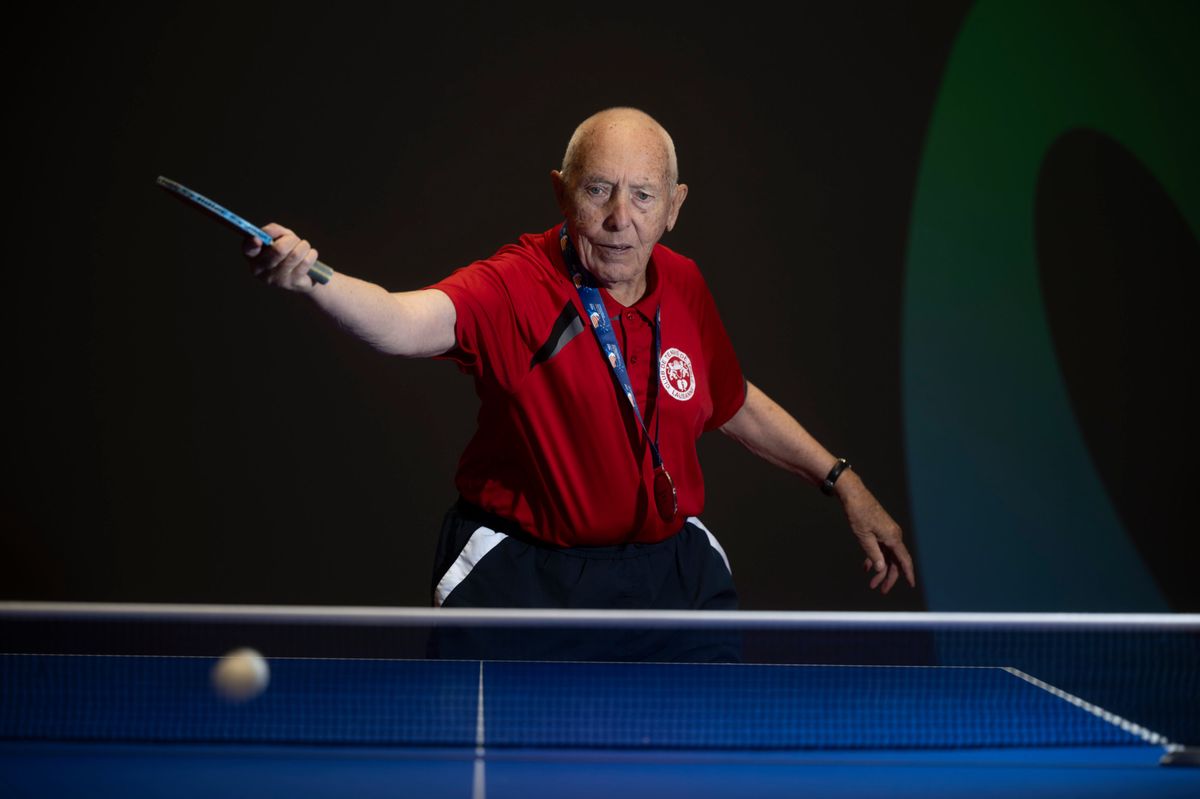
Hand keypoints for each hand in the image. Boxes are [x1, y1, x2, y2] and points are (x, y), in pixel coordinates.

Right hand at [243, 223, 319, 291]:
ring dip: (303, 246)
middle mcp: (262, 270)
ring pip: (295, 255)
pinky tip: (310, 254)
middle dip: (291, 240)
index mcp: (253, 257)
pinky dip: (311, 254)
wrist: (303, 276)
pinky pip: (306, 262)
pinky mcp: (293, 283)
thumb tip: (270, 231)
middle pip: (278, 250)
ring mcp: (277, 279)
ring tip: (304, 246)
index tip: (258, 239)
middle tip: (294, 240)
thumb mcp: (279, 238)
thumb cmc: (287, 252)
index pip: (248, 250)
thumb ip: (273, 231)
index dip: (252, 243)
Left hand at [835, 472, 915, 593]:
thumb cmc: (858, 513)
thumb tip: (881, 569)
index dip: (908, 574)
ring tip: (872, 583)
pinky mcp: (880, 530)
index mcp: (892, 537)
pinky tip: (867, 567)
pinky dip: (875, 558)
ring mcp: (887, 533)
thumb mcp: (863, 536)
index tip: (911, 585)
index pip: (904, 560)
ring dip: (880, 570)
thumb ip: (873, 554)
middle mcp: (893, 536)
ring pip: (887, 556)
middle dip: (888, 577)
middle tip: (880, 589)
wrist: (854, 495)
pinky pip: (881, 549)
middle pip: (895, 561)